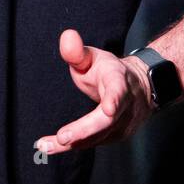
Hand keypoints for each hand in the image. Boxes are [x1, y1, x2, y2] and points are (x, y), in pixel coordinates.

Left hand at [36, 28, 155, 154]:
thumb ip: (77, 51)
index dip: (115, 99)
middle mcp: (125, 105)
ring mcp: (123, 123)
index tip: (109, 108)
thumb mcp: (94, 57)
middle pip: (107, 120)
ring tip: (44, 145)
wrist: (139, 87)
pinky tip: (50, 147)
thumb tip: (66, 36)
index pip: (119, 89)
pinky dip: (72, 146)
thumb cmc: (109, 71)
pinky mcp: (115, 136)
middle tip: (62, 137)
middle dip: (84, 130)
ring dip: (71, 143)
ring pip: (98, 137)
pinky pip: (93, 143)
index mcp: (119, 80)